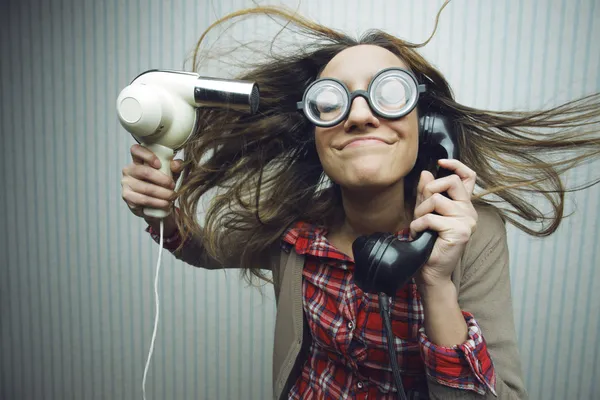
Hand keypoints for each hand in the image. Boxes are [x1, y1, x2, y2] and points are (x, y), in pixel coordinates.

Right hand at [121, 144, 183, 220]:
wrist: (153, 206)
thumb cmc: (161, 185)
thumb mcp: (170, 174)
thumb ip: (175, 167)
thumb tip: (176, 164)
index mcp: (138, 160)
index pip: (136, 150)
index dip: (147, 155)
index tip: (159, 164)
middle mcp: (129, 170)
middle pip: (144, 171)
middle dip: (162, 180)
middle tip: (172, 186)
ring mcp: (126, 183)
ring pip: (146, 188)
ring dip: (162, 193)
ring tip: (172, 196)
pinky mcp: (127, 197)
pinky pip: (143, 199)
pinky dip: (157, 202)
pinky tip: (165, 204)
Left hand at [410, 159, 477, 287]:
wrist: (430, 271)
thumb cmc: (427, 243)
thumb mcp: (424, 213)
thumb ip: (425, 193)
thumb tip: (426, 173)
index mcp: (463, 205)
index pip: (468, 176)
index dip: (456, 165)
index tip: (441, 162)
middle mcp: (469, 211)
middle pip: (450, 182)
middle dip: (428, 191)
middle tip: (421, 210)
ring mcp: (467, 221)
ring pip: (436, 200)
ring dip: (420, 213)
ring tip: (419, 226)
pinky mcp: (460, 231)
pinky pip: (431, 217)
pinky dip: (418, 225)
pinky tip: (419, 235)